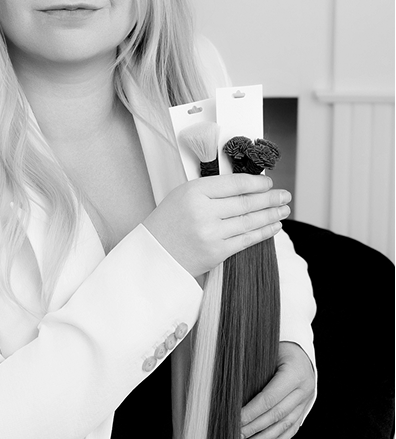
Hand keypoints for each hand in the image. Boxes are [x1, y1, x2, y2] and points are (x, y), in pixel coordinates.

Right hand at [142, 174, 290, 277]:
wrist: (154, 255)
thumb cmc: (169, 222)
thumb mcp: (183, 196)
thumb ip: (212, 190)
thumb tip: (247, 187)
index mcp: (194, 192)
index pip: (234, 183)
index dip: (256, 183)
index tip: (268, 183)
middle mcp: (203, 212)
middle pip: (245, 202)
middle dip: (270, 198)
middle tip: (285, 195)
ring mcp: (211, 233)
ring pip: (250, 220)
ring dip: (271, 214)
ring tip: (284, 209)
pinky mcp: (217, 252)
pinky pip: (247, 239)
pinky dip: (263, 232)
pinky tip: (274, 226)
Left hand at [240, 341, 314, 438]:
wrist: (299, 348)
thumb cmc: (276, 347)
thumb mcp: (266, 352)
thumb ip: (253, 370)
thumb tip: (230, 391)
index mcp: (294, 373)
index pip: (269, 399)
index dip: (251, 412)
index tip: (235, 420)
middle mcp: (304, 389)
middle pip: (276, 415)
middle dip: (255, 428)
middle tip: (237, 437)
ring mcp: (307, 400)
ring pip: (285, 425)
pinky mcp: (306, 408)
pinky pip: (292, 428)